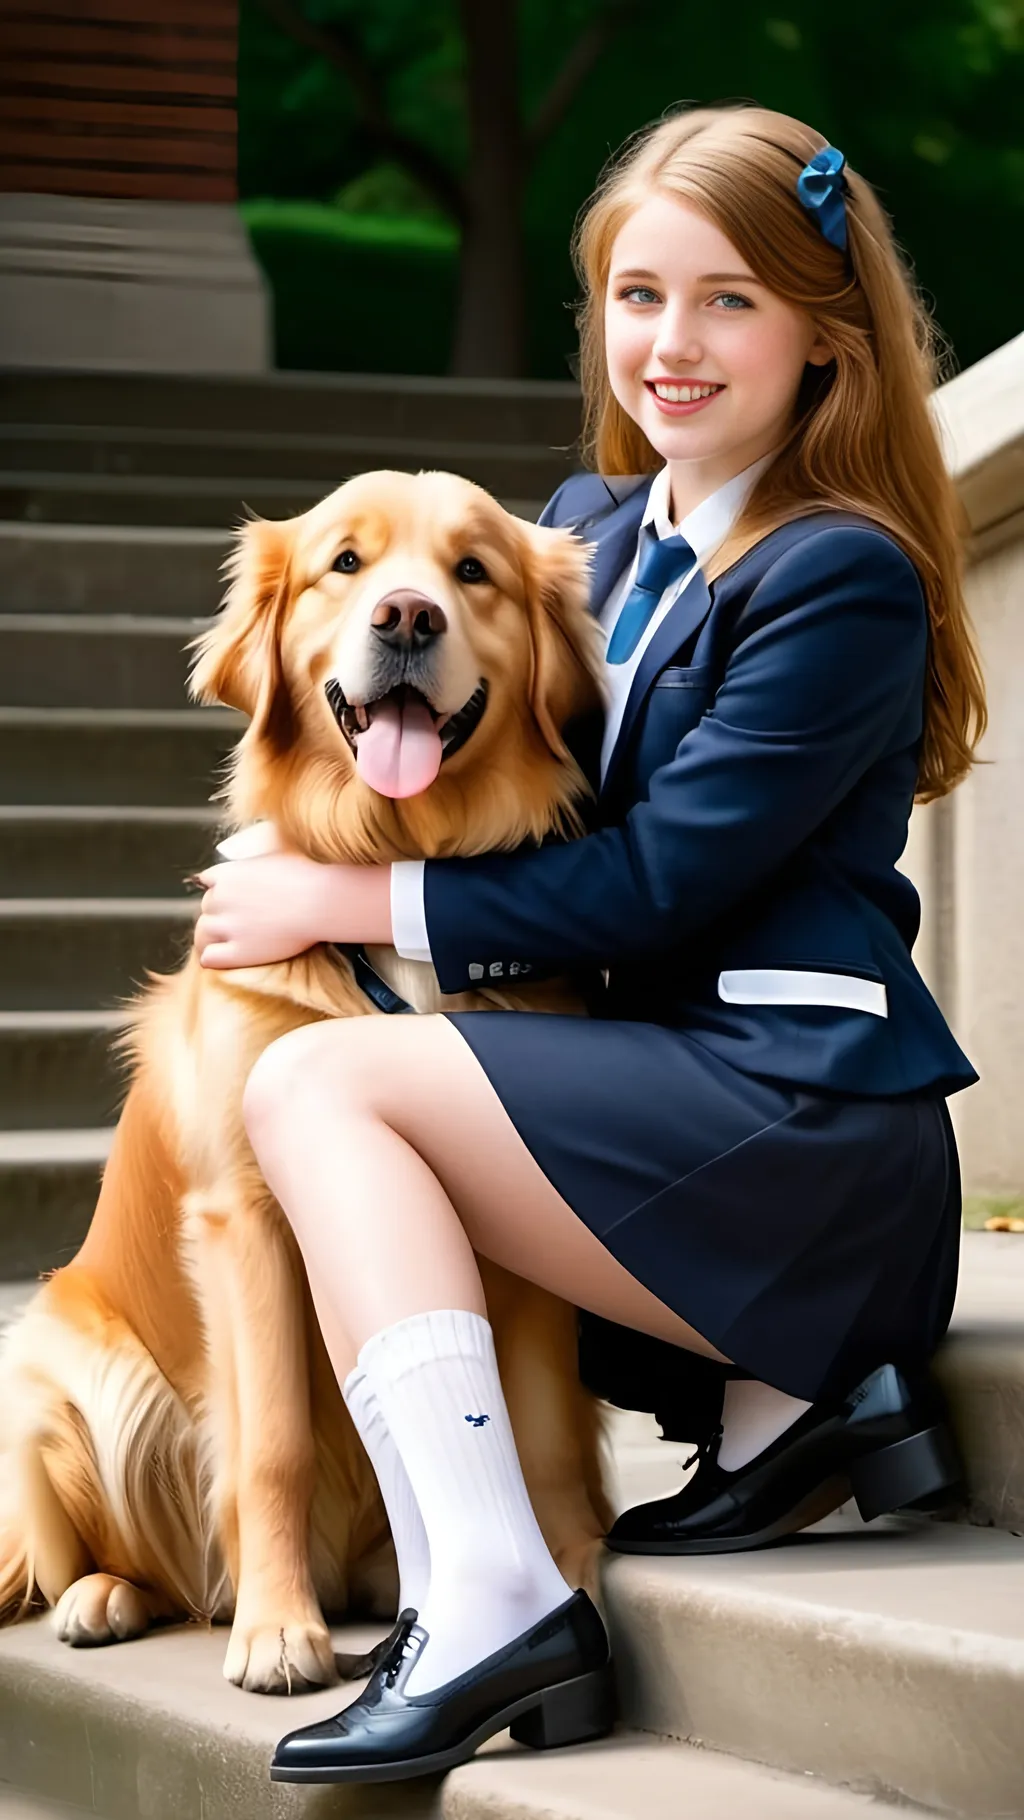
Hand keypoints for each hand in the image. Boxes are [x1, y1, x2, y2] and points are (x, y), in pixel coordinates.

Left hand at [194, 850, 392, 969]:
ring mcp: (228, 927)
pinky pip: (209, 958)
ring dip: (213, 936)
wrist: (322, 901)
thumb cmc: (309, 871)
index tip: (235, 895)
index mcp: (227, 872)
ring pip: (202, 933)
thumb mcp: (281, 843)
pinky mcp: (237, 952)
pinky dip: (214, 957)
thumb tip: (267, 823)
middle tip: (244, 917)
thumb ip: (265, 839)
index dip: (221, 888)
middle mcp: (220, 898)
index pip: (208, 881)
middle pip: (206, 907)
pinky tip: (225, 955)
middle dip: (220, 912)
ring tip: (229, 939)